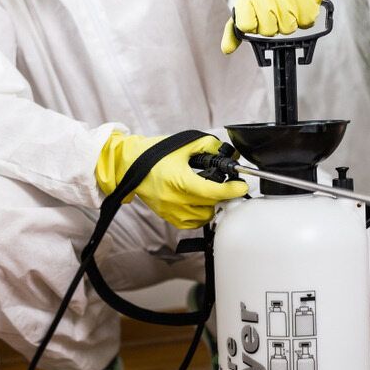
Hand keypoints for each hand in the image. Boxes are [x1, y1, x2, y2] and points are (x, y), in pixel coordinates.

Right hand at [95, 132, 247, 228]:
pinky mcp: (167, 216)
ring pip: (203, 217)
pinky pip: (191, 224)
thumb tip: (222, 150)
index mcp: (180, 181)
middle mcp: (176, 200)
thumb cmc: (152, 155)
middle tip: (223, 184)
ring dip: (210, 206)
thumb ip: (205, 146)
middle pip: (210, 205)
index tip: (241, 186)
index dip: (231, 190)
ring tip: (208, 193)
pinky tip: (198, 203)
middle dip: (220, 195)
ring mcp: (171, 211)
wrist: (128, 165)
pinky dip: (199, 215)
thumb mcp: (181, 145)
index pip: (213, 192)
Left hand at [222, 0, 344, 54]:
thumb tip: (226, 49)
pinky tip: (303, 0)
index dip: (255, 25)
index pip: (245, 26)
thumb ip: (235, 25)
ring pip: (288, 29)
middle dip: (276, 23)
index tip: (261, 15)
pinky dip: (306, 16)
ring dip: (292, 20)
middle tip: (279, 5)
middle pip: (268, 31)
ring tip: (292, 1)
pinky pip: (306, 22)